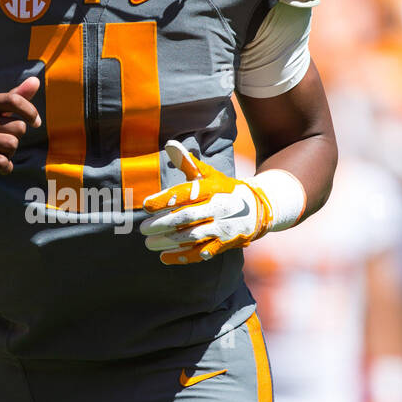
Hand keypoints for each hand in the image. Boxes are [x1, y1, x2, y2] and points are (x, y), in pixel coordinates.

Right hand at [0, 76, 40, 182]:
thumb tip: (36, 81)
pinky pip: (2, 163)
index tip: (35, 122)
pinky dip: (5, 168)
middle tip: (1, 142)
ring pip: (11, 145)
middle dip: (16, 138)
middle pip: (18, 128)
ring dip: (10, 154)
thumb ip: (13, 97)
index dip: (31, 112)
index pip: (13, 100)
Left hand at [140, 139, 272, 264]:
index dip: (166, 199)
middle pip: (187, 216)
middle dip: (163, 223)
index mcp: (213, 188)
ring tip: (149, 243)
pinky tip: (165, 257)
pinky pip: (202, 253)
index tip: (147, 205)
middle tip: (143, 228)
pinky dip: (183, 257)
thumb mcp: (210, 175)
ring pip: (192, 236)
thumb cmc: (225, 190)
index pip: (187, 193)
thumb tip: (169, 145)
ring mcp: (223, 227)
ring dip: (170, 241)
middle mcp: (219, 207)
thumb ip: (188, 163)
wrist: (259, 208)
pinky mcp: (225, 243)